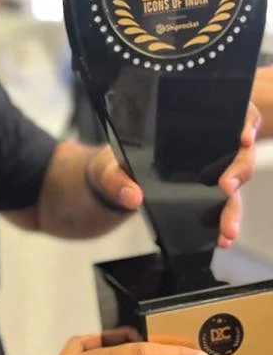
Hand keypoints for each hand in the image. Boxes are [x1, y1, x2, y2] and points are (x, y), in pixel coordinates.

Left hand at [85, 99, 260, 246]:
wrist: (111, 183)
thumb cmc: (115, 165)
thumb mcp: (111, 168)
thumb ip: (118, 180)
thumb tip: (132, 196)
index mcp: (188, 131)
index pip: (230, 117)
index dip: (244, 123)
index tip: (242, 136)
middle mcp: (206, 151)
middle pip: (238, 155)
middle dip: (238, 171)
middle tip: (227, 186)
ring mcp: (209, 174)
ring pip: (234, 186)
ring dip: (233, 208)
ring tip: (227, 228)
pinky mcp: (205, 196)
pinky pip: (223, 207)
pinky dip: (225, 222)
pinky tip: (223, 237)